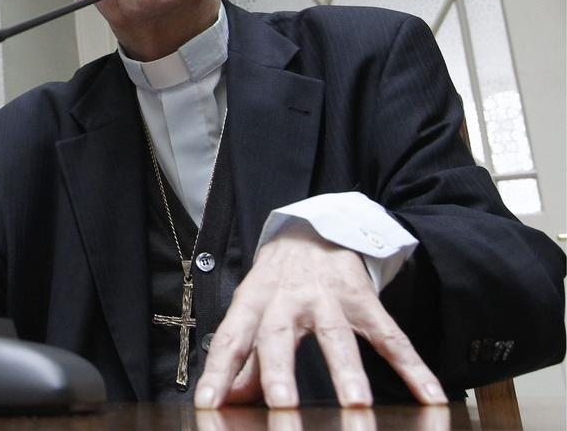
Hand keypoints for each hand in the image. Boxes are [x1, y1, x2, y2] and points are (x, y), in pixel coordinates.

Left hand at [194, 226, 446, 408]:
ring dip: (347, 372)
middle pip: (279, 336)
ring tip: (356, 405)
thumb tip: (226, 399)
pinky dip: (412, 367)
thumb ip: (241, 357)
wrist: (313, 230)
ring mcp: (327, 299)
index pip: (231, 340)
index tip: (208, 404)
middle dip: (279, 372)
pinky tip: (430, 396)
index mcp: (253, 303)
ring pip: (337, 336)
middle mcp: (287, 300)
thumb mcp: (252, 310)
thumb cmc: (276, 282)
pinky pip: (390, 336)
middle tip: (281, 406)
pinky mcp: (364, 300)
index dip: (217, 372)